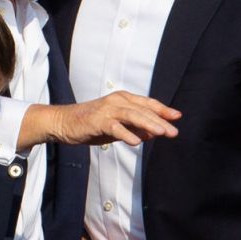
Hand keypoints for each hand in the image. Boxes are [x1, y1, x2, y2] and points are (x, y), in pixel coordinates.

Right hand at [21, 91, 180, 148]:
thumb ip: (133, 128)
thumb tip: (152, 133)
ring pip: (132, 115)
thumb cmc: (90, 124)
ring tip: (162, 133)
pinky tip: (137, 142)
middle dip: (160, 121)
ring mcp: (107, 109)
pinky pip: (115, 127)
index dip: (163, 110)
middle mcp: (116, 101)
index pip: (147, 104)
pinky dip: (126, 133)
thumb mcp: (116, 127)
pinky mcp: (97, 120)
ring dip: (148, 124)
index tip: (177, 117)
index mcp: (122, 99)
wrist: (63, 122)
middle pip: (143, 110)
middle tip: (174, 132)